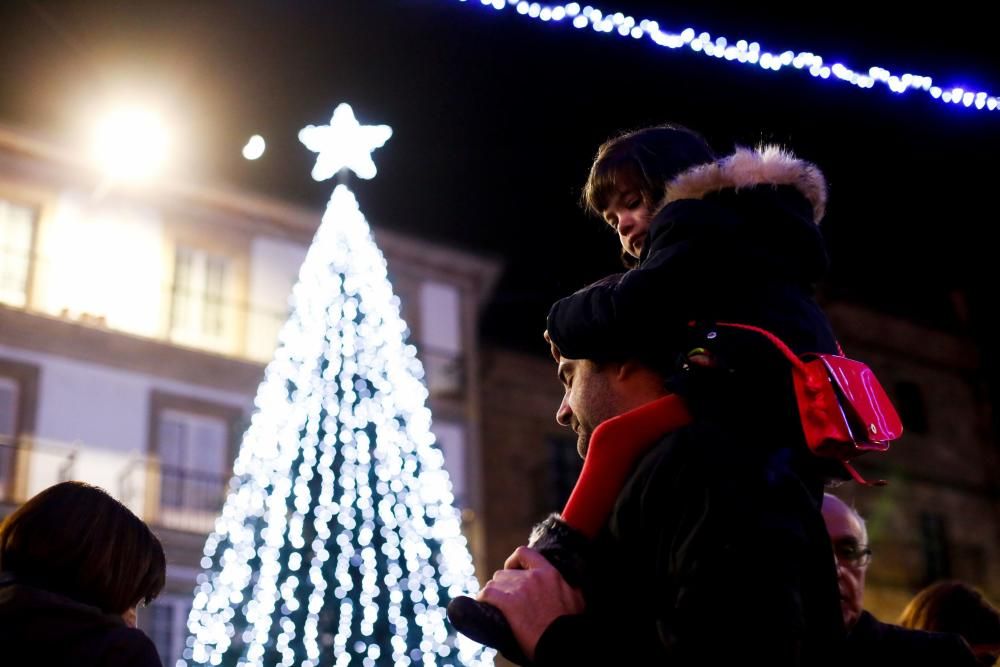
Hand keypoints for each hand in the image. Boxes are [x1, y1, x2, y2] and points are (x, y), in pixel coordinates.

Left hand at [477, 546, 584, 660]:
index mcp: (549, 573)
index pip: (524, 553)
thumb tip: (568, 586)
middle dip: (502, 586)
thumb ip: (569, 587)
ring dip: (493, 594)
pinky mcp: (507, 602)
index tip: (512, 571)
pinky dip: (483, 599)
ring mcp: (519, 588)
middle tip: (505, 599)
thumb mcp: (577, 599)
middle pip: (504, 573)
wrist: (561, 642)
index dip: (513, 562)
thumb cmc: (570, 626)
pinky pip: (487, 594)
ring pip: (494, 583)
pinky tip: (484, 605)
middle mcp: (533, 577)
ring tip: (495, 606)